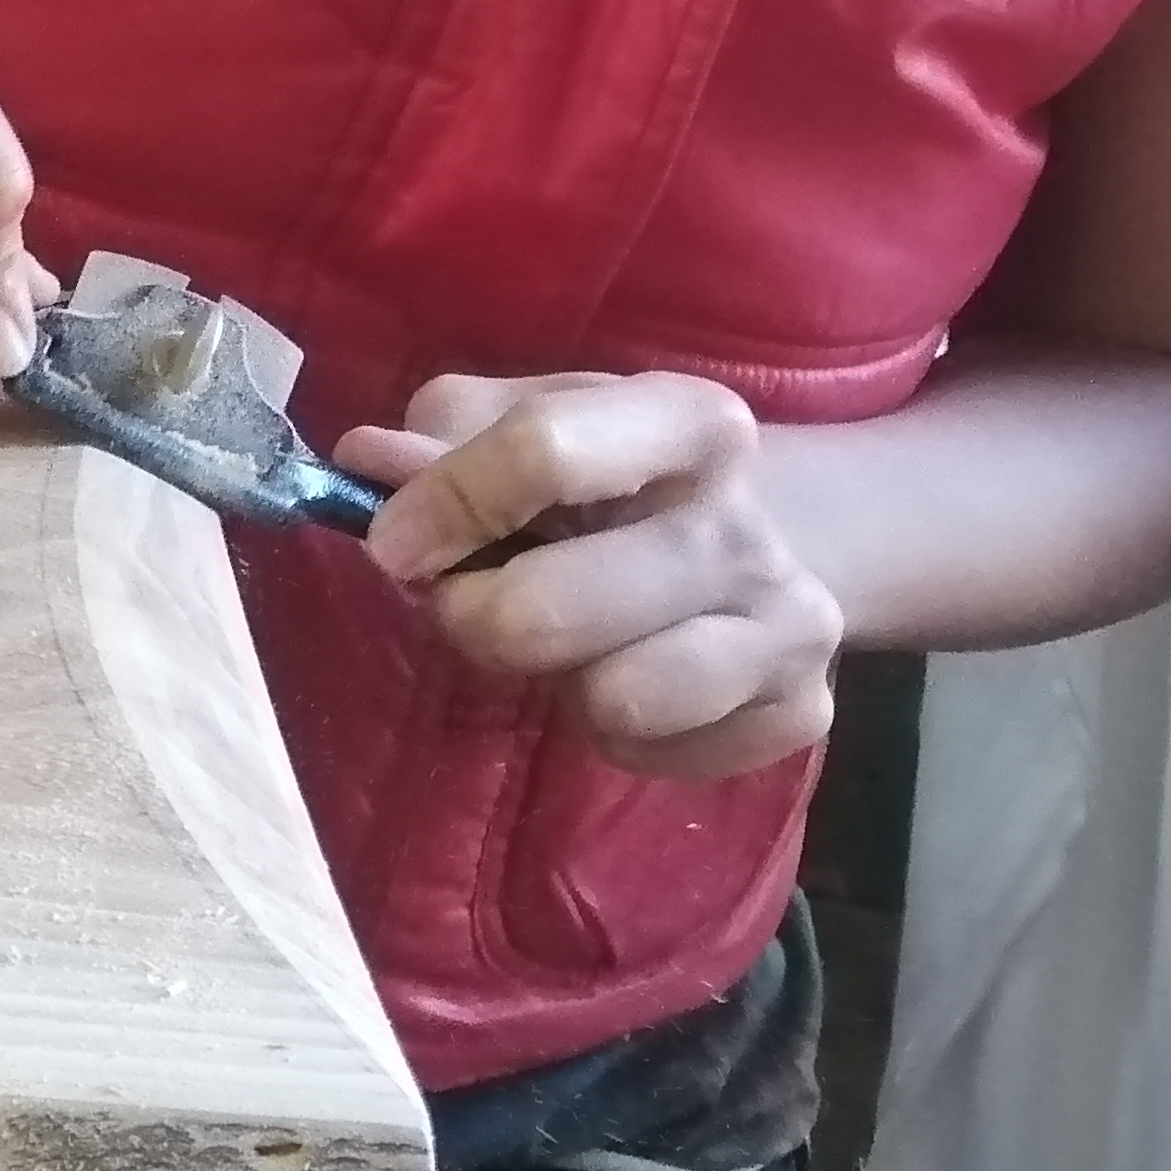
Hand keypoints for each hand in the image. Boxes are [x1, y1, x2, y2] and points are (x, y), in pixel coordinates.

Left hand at [333, 372, 842, 780]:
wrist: (768, 534)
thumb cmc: (616, 474)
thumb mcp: (534, 418)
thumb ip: (446, 436)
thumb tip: (369, 462)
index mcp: (686, 420)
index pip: (542, 450)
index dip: (442, 503)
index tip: (393, 542)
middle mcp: (747, 521)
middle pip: (548, 607)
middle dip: (472, 617)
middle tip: (469, 602)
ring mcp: (790, 622)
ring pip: (613, 698)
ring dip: (554, 681)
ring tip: (563, 643)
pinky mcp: (802, 712)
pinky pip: (651, 752)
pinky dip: (611, 733)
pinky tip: (623, 675)